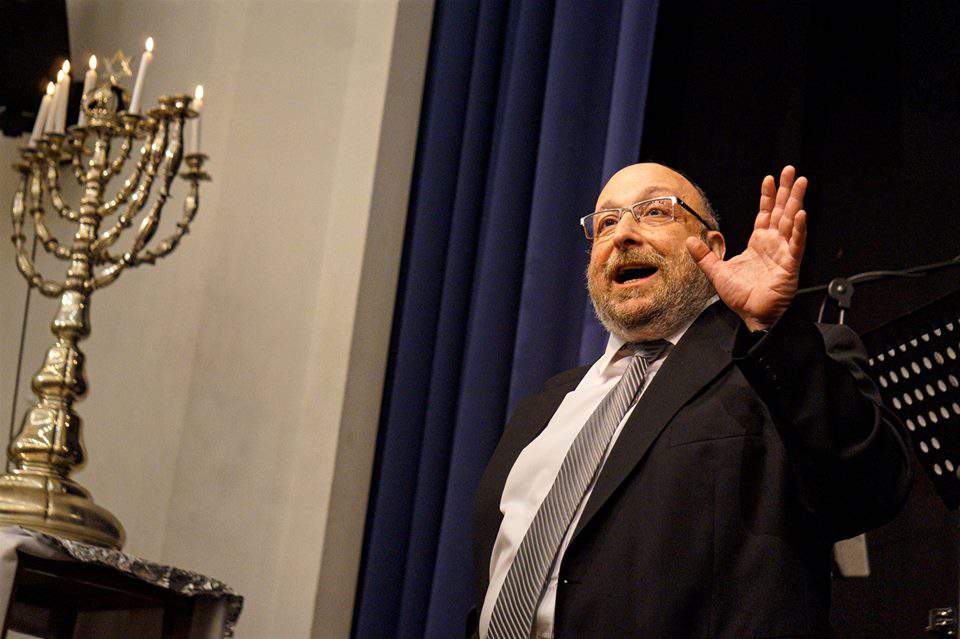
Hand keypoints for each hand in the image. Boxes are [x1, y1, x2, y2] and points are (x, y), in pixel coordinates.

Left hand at [685, 166, 807, 331]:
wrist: (752, 315)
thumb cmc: (741, 297)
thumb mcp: (717, 272)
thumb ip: (705, 256)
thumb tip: (690, 241)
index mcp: (758, 244)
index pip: (764, 214)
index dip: (767, 197)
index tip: (769, 179)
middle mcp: (773, 245)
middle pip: (781, 211)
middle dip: (786, 190)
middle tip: (791, 170)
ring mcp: (783, 253)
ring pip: (791, 222)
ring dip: (796, 201)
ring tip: (801, 183)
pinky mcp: (790, 265)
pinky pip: (796, 244)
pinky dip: (798, 229)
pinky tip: (800, 214)